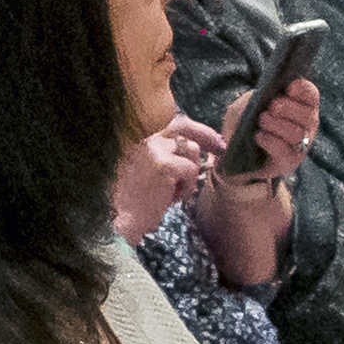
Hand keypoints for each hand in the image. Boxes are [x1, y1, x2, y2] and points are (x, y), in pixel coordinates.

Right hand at [114, 114, 225, 242]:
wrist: (122, 220)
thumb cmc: (136, 202)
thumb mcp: (148, 170)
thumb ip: (166, 154)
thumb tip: (196, 145)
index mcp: (140, 137)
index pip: (172, 123)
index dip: (196, 128)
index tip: (213, 139)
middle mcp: (145, 138)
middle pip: (184, 127)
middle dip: (206, 135)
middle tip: (221, 148)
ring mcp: (154, 149)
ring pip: (192, 151)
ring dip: (189, 174)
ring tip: (173, 192)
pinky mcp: (163, 164)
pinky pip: (191, 170)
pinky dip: (187, 188)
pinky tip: (170, 200)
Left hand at [242, 77, 321, 184]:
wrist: (238, 150)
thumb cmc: (246, 120)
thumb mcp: (247, 103)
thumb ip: (255, 99)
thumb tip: (262, 103)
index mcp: (302, 105)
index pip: (311, 95)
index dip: (303, 89)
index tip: (290, 87)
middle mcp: (307, 126)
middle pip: (307, 115)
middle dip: (288, 108)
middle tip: (272, 105)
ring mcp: (300, 145)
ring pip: (297, 133)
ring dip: (277, 124)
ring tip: (261, 120)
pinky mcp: (288, 162)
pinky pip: (284, 151)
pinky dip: (270, 141)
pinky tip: (258, 135)